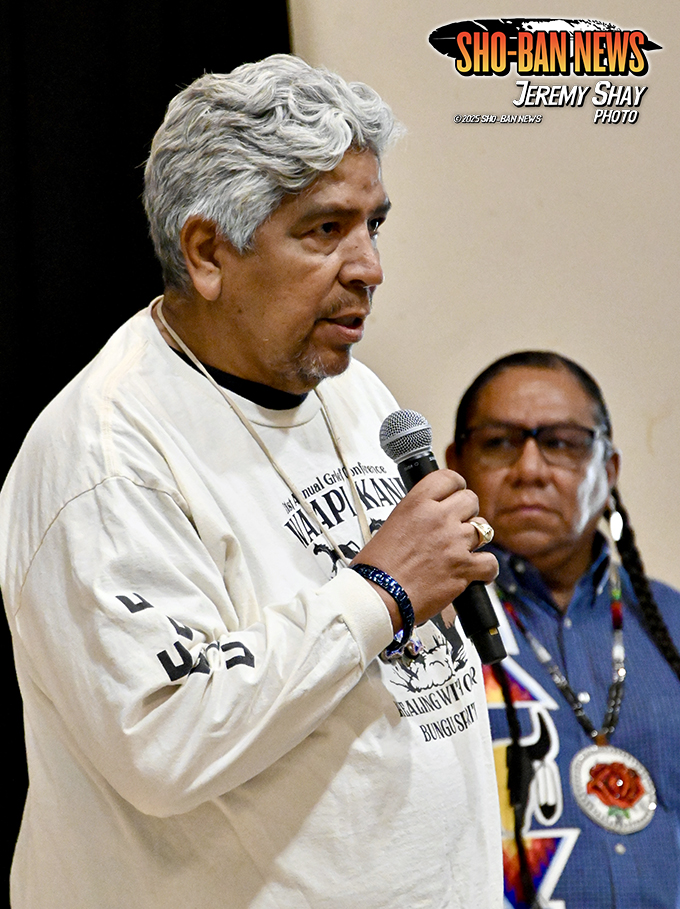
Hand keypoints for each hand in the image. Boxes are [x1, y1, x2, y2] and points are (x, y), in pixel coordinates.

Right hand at [351, 470, 497, 630]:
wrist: (378, 595)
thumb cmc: (377, 566)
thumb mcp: (392, 525)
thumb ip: (417, 515)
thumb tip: (432, 517)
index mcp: (416, 503)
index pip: (448, 477)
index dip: (456, 486)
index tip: (456, 493)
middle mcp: (438, 517)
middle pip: (470, 500)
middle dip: (467, 512)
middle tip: (458, 526)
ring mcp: (453, 541)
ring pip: (483, 529)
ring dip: (475, 539)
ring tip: (464, 550)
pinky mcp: (463, 567)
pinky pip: (491, 562)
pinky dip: (487, 570)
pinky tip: (478, 573)